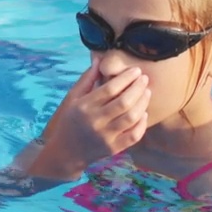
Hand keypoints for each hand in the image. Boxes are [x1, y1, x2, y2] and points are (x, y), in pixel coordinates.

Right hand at [31, 64, 150, 178]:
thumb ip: (86, 79)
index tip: (136, 70)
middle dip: (138, 88)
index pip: (110, 89)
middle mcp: (95, 121)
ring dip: (142, 103)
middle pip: (124, 102)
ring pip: (131, 117)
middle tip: (145, 79)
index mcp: (84, 106)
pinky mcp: (113, 149)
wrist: (64, 152)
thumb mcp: (72, 98)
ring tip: (147, 92)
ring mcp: (105, 136)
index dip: (126, 78)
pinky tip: (144, 113)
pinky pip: (134, 135)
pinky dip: (142, 123)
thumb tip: (99, 59)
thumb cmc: (68, 121)